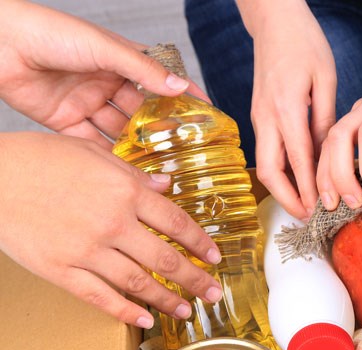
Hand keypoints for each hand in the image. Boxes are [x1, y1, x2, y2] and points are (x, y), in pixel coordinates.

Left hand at [0, 0, 205, 146]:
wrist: (0, 43)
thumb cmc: (51, 32)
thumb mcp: (104, 48)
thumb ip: (143, 70)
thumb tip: (181, 86)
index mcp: (120, 60)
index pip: (159, 80)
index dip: (182, 96)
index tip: (206, 114)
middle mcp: (106, 82)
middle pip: (141, 111)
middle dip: (161, 129)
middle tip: (183, 150)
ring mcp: (86, 102)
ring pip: (119, 130)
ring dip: (136, 146)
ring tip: (159, 165)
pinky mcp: (65, 120)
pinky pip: (92, 143)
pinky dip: (108, 156)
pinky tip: (125, 171)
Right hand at [0, 132, 223, 327]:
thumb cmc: (37, 159)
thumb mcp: (93, 154)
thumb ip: (134, 173)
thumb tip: (166, 186)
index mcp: (125, 191)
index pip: (177, 223)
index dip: (201, 244)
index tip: (214, 257)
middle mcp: (113, 223)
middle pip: (166, 258)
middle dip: (196, 279)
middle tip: (214, 293)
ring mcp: (87, 250)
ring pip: (139, 282)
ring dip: (168, 300)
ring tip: (187, 310)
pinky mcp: (61, 270)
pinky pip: (100, 297)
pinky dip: (125, 312)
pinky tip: (144, 320)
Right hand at [241, 1, 335, 219]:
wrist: (273, 21)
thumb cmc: (304, 43)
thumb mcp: (324, 79)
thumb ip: (326, 119)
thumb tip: (329, 154)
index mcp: (286, 108)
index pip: (298, 160)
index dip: (308, 189)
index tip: (320, 209)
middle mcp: (266, 117)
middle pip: (271, 171)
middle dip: (288, 199)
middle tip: (309, 217)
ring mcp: (259, 117)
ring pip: (265, 164)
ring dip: (283, 189)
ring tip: (305, 206)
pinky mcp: (259, 116)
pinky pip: (267, 151)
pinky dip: (281, 172)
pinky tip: (298, 181)